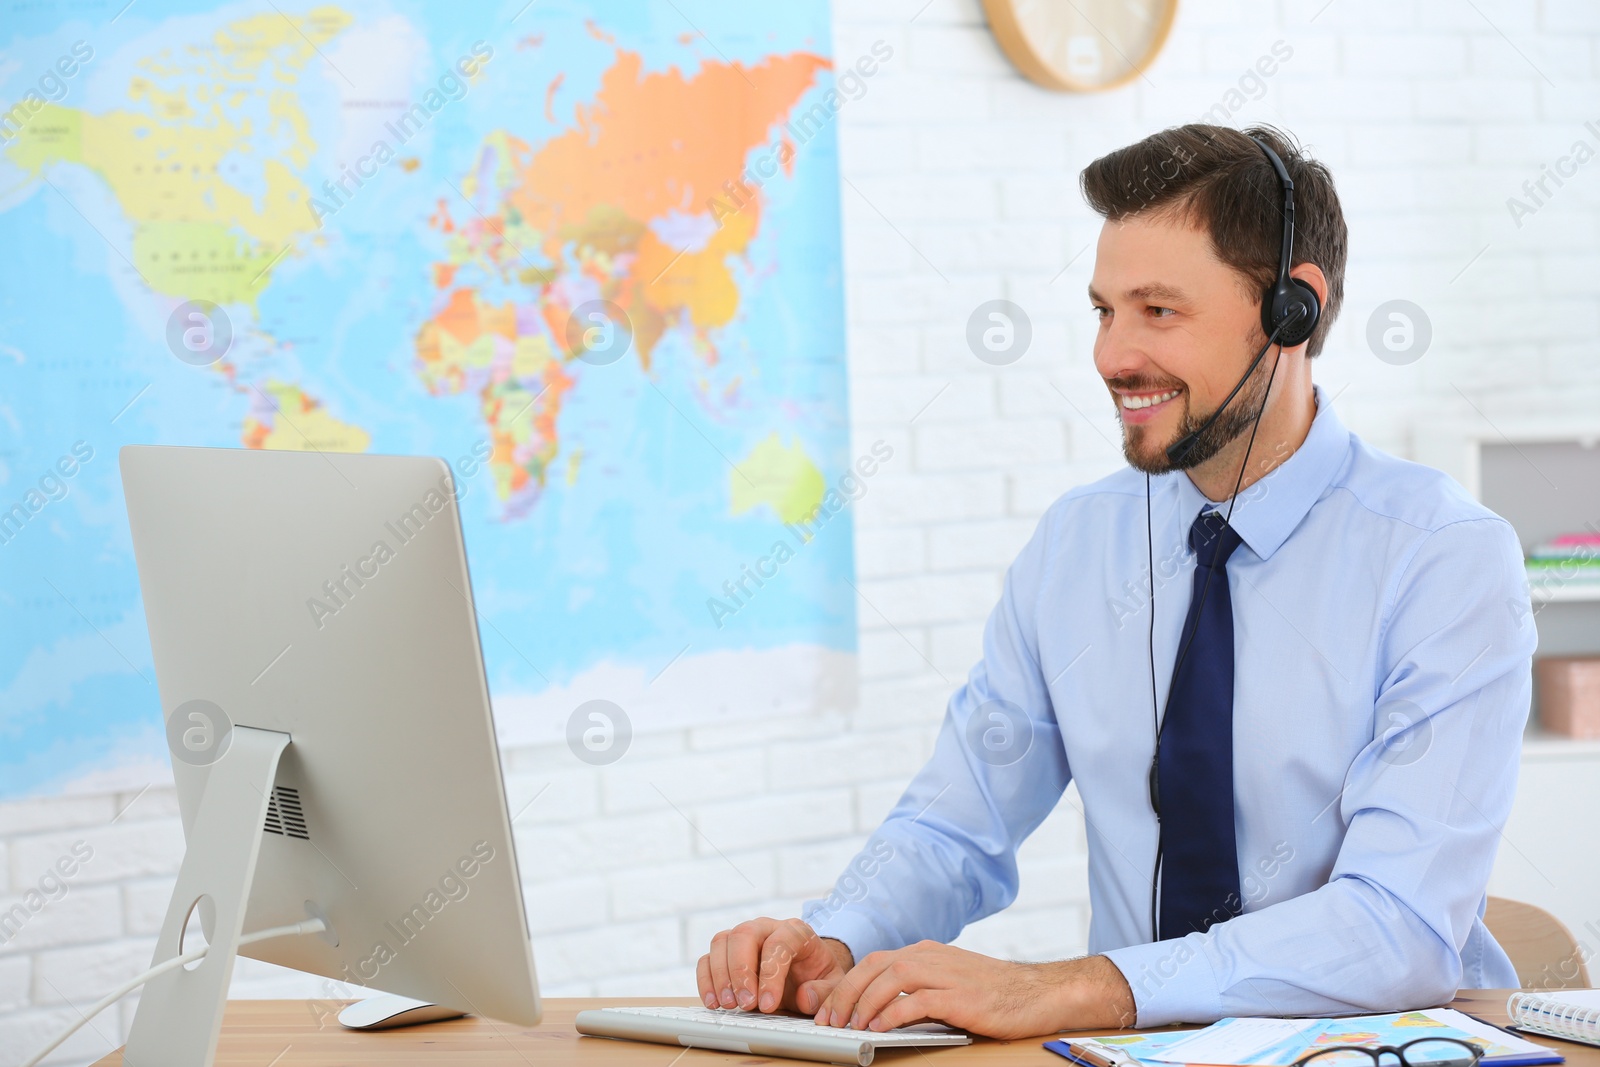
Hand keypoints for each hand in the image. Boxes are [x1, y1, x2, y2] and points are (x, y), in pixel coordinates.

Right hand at [697, 917, 853, 1013]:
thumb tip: (805, 997)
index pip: (778, 942)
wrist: (806, 972)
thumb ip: (824, 992)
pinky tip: (713, 1002)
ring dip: (721, 976)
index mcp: (796, 931)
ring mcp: (743, 937)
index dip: (771, 974)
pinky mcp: (726, 952)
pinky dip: (706, 980)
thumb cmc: (817, 976)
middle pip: (744, 934)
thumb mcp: (832, 985)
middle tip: (746, 1004)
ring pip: (722, 942)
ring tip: (729, 1006)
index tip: (768, 1004)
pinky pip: (708, 958)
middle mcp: (766, 927)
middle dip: (741, 972)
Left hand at [813, 941, 1135, 1039]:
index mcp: (926, 952)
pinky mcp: (959, 996)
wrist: (1038, 993)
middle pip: (874, 967)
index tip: (827, 1009)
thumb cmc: (994, 994)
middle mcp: (931, 956)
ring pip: (889, 979)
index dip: (845, 985)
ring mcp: (945, 974)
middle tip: (828, 1021)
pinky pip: (915, 1000)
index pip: (873, 962)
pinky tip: (879, 1028)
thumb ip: (917, 988)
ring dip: (863, 1004)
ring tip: (849, 1027)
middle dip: (844, 994)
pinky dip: (892, 1013)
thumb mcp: (949, 982)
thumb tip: (880, 1008)